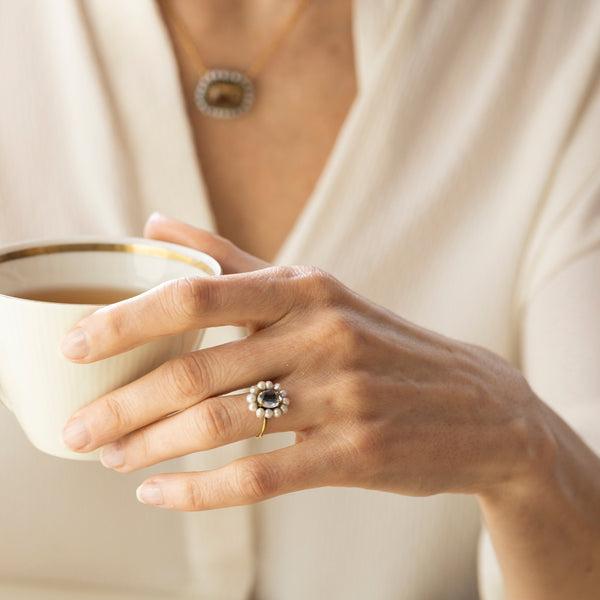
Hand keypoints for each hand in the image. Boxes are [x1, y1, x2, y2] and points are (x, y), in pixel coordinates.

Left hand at [60, 214, 550, 509]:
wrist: (475, 405)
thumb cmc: (381, 343)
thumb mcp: (314, 290)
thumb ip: (233, 258)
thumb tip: (156, 223)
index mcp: (306, 288)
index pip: (196, 294)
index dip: (125, 320)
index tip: (73, 346)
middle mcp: (321, 334)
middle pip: (195, 370)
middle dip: (121, 404)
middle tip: (78, 426)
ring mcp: (341, 396)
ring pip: (219, 424)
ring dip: (151, 448)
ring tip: (112, 459)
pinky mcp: (354, 453)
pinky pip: (258, 476)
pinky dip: (199, 492)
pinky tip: (162, 496)